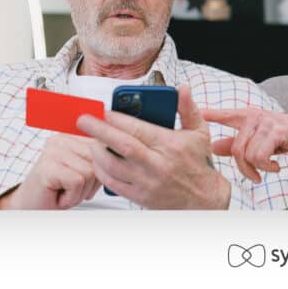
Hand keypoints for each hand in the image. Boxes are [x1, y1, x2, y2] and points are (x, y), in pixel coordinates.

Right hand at [0, 133, 100, 209]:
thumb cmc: (58, 191)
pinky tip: (58, 195)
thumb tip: (116, 153)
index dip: (100, 171)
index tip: (81, 179)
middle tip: (70, 188)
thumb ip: (98, 158)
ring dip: (80, 191)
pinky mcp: (48, 166)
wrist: (30, 208)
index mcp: (71, 136)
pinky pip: (77, 182)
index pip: (103, 146)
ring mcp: (53, 151)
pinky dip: (72, 196)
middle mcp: (61, 138)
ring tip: (64, 191)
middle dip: (91, 183)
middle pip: (99, 160)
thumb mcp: (84, 170)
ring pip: (90, 172)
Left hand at [76, 85, 230, 209]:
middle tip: (83, 120)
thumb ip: (188, 108)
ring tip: (90, 139)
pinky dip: (101, 171)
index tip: (103, 110)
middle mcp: (158, 164)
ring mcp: (147, 182)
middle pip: (121, 146)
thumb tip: (182, 88)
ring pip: (113, 166)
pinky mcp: (140, 197)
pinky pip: (113, 183)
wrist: (204, 199)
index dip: (117, 119)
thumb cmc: (199, 163)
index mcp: (170, 145)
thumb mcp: (199, 132)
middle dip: (98, 131)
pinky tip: (98, 160)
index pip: (137, 129)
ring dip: (97, 151)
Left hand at [202, 107, 287, 182]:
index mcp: (248, 116)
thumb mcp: (259, 140)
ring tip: (268, 168)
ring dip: (258, 169)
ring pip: (248, 154)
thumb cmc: (286, 138)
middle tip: (254, 176)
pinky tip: (276, 166)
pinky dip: (268, 166)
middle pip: (236, 148)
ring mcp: (265, 122)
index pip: (225, 114)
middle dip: (244, 168)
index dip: (210, 114)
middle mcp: (254, 116)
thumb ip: (236, 143)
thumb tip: (213, 147)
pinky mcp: (276, 131)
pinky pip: (260, 156)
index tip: (197, 113)